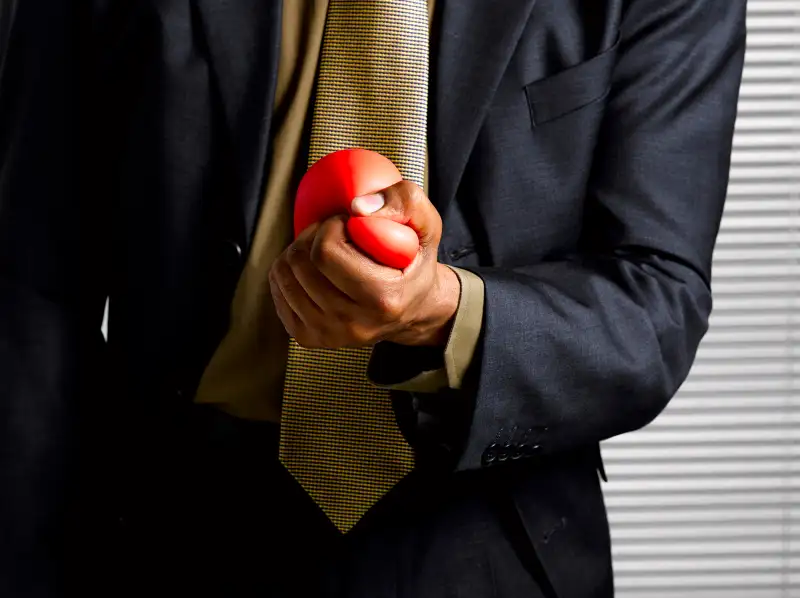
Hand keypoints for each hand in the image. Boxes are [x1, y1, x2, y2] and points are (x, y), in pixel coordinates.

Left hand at [269, 180, 459, 348]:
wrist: (413, 309)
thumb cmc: (416, 261)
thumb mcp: (427, 225)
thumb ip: (404, 202)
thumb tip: (356, 207)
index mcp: (383, 300)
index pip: (326, 252)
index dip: (329, 226)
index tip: (346, 223)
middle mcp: (353, 325)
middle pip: (300, 263)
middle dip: (310, 236)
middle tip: (333, 233)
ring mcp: (328, 335)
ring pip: (283, 276)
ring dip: (297, 252)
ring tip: (324, 250)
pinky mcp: (308, 338)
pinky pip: (278, 291)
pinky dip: (288, 272)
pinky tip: (312, 269)